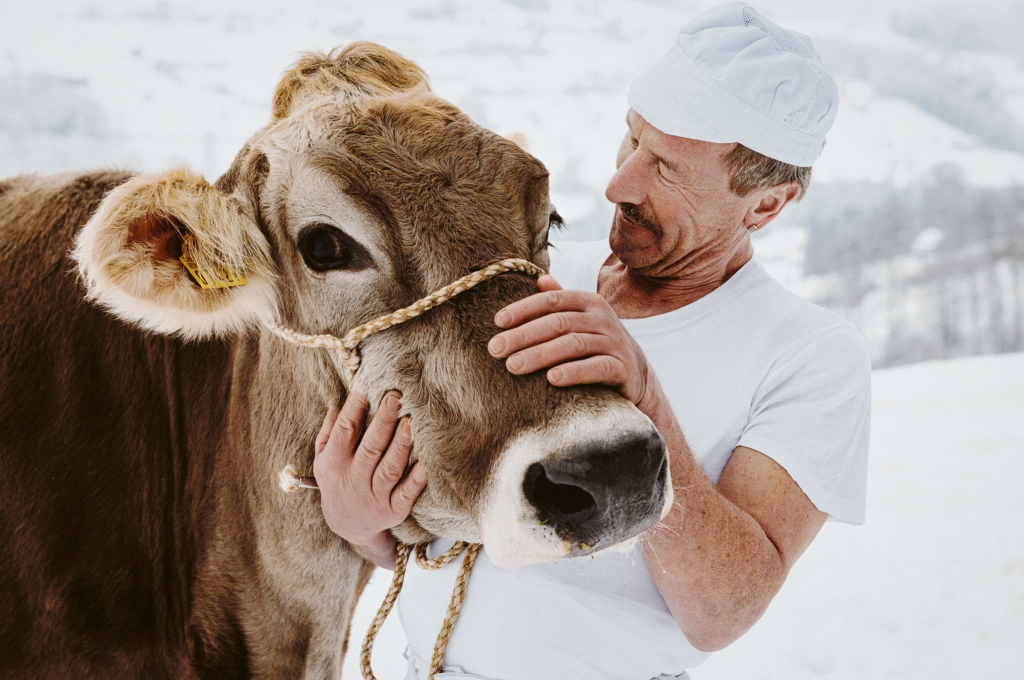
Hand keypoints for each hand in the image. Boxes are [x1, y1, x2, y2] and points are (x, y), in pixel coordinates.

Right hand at [313, 389, 427, 551]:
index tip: (367, 385)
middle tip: (396, 396)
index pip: (345, 430)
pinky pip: (405, 495)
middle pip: (370, 447)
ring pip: (389, 468)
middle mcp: (353, 479)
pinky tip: (425, 465)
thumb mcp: (323, 459)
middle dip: (384, 420)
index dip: (355, 408)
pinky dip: (415, 480)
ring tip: (410, 422)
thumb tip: (338, 402)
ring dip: (401, 445)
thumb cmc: (338, 481)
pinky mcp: (392, 510)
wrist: (348, 526)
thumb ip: (329, 432)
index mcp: (334, 462)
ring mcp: (373, 496)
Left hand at [487, 275, 657, 412]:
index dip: (523, 309)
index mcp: (588, 302)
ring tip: (513, 366)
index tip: (497, 321)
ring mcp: (614, 342)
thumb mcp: (581, 319)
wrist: (635, 373)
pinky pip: (596, 368)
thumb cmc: (596, 343)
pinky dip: (574, 372)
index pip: (552, 300)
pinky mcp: (622, 368)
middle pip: (558, 323)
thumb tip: (539, 279)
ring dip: (540, 355)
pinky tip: (551, 379)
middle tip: (495, 350)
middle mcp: (602, 318)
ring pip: (573, 344)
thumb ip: (560, 300)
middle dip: (523, 336)